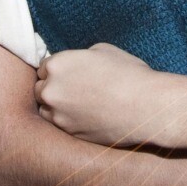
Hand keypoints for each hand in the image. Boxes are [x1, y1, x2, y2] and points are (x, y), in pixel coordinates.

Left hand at [34, 43, 183, 146]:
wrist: (147, 106)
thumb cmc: (129, 74)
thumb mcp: (102, 50)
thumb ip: (79, 57)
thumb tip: (74, 64)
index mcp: (57, 65)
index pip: (43, 67)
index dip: (57, 70)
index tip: (70, 74)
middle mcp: (51, 91)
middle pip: (39, 90)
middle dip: (53, 89)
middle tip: (73, 90)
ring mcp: (58, 116)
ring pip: (46, 112)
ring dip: (57, 108)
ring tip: (80, 106)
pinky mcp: (70, 134)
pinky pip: (61, 127)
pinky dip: (69, 123)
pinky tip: (87, 118)